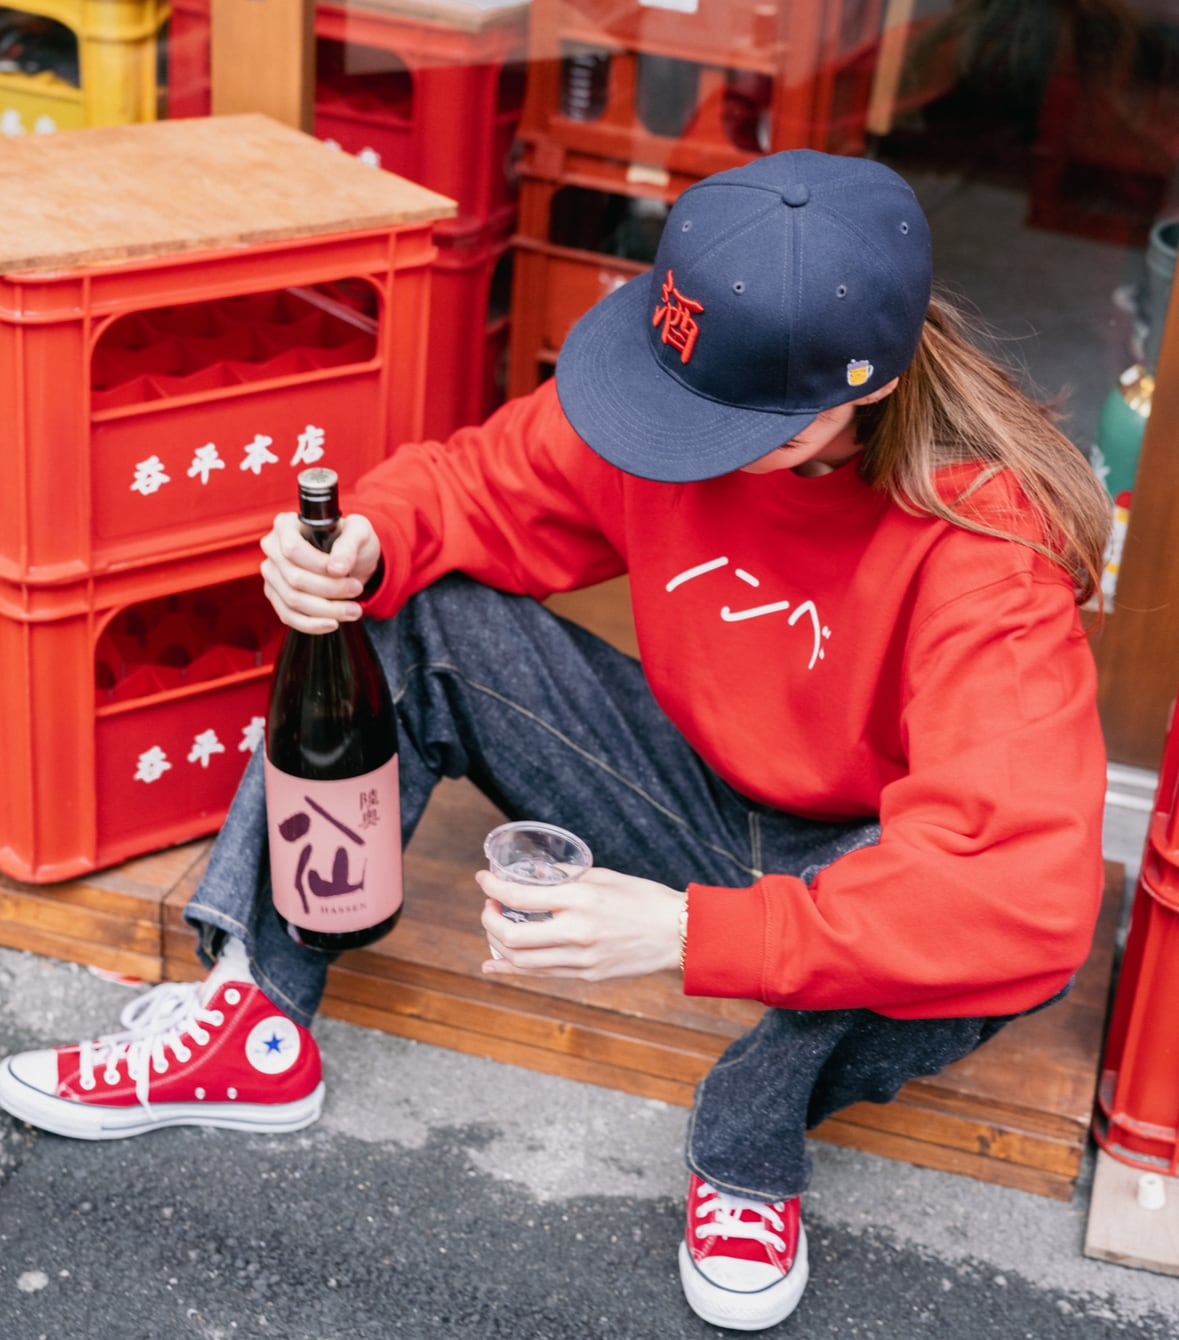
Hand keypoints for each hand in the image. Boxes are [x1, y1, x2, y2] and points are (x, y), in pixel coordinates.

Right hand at [260, 511, 382, 632]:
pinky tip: (333, 623)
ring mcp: (272, 573)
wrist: (348, 560)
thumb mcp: (359, 532)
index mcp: (287, 525)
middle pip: (294, 578)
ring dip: (326, 610)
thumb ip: (349, 545)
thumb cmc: (351, 541)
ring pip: (293, 600)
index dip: (318, 565)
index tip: (344, 571)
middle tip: (357, 590)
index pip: (293, 549)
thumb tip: (338, 567)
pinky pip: (288, 616)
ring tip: (353, 610)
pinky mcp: (275, 595)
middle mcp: (273, 548)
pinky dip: (312, 624)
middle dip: (330, 590)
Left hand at [477, 866, 684, 980]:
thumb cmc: (643, 898)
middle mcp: (576, 932)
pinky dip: (512, 968)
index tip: (483, 878)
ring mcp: (581, 959)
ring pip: (521, 960)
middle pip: (512, 935)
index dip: (493, 887)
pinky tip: (494, 964)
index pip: (520, 895)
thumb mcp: (603, 877)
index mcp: (580, 900)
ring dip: (498, 943)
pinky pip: (540, 973)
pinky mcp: (587, 975)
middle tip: (490, 905)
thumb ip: (565, 879)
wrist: (679, 933)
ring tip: (496, 926)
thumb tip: (532, 876)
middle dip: (489, 919)